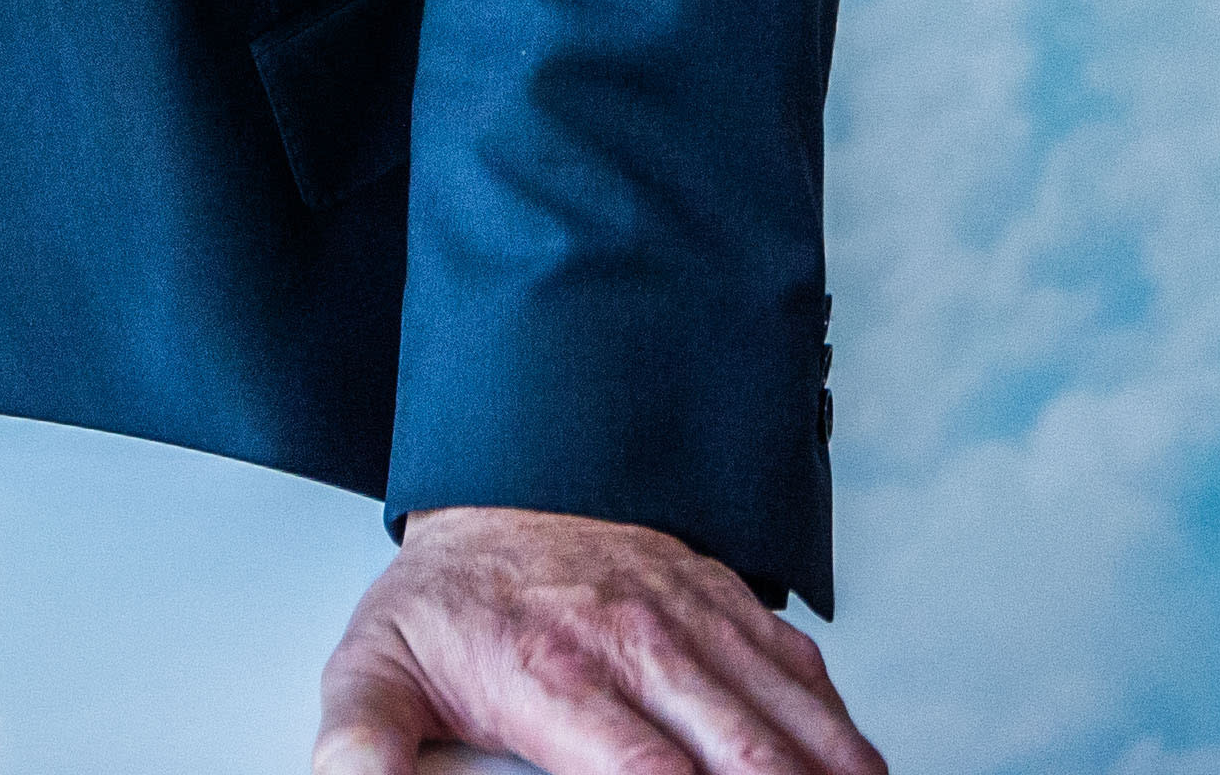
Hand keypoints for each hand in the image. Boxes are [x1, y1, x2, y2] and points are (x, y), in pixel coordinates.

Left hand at [313, 505, 882, 774]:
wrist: (505, 475)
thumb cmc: (449, 595)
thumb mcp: (374, 665)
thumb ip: (361, 742)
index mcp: (552, 672)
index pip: (642, 772)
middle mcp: (636, 642)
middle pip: (738, 756)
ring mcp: (693, 620)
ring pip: (787, 718)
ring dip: (827, 771)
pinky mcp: (731, 605)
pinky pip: (803, 673)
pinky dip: (840, 731)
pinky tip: (858, 771)